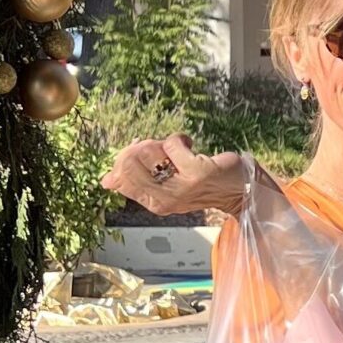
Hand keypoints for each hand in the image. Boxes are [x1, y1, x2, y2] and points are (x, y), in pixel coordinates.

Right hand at [102, 137, 246, 218]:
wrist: (237, 190)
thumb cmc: (200, 183)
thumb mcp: (165, 186)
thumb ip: (137, 181)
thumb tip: (105, 178)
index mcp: (152, 203)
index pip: (119, 177)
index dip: (126, 157)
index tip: (144, 152)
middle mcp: (164, 200)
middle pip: (129, 163)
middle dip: (142, 147)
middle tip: (162, 150)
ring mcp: (181, 187)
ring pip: (148, 151)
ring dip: (162, 143)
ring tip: (179, 151)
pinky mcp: (197, 172)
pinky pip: (172, 143)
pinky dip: (180, 138)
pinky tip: (192, 146)